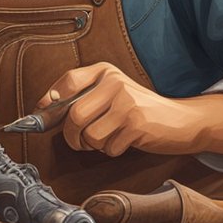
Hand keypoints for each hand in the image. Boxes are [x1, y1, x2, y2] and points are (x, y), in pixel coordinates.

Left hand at [39, 63, 222, 157]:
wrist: (180, 121)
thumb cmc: (138, 110)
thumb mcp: (112, 94)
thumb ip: (82, 97)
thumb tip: (44, 109)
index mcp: (105, 72)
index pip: (68, 81)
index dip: (50, 101)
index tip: (43, 115)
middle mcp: (115, 83)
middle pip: (74, 115)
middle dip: (71, 136)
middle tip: (78, 142)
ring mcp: (127, 103)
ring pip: (89, 135)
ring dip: (92, 146)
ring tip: (105, 140)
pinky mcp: (137, 125)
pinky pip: (107, 146)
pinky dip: (110, 151)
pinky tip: (123, 142)